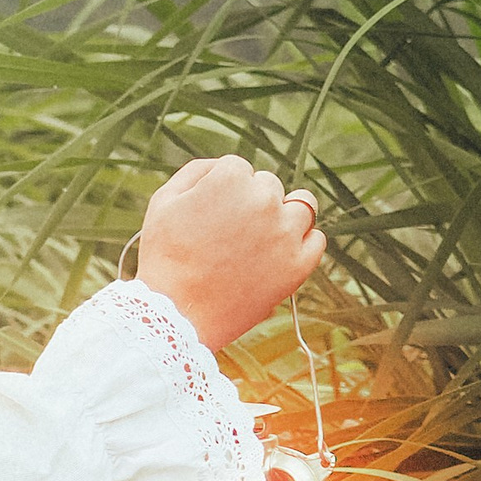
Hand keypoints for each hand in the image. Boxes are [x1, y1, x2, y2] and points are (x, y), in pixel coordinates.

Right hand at [135, 155, 324, 352]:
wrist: (176, 314)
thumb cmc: (165, 257)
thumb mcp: (163, 202)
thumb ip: (196, 172)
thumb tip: (223, 166)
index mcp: (231, 178)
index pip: (238, 169)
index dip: (222, 190)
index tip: (211, 213)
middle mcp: (264, 199)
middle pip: (269, 185)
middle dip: (251, 203)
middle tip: (228, 233)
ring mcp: (285, 232)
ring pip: (302, 205)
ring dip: (284, 215)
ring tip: (261, 237)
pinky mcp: (298, 265)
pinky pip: (317, 239)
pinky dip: (302, 242)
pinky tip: (280, 252)